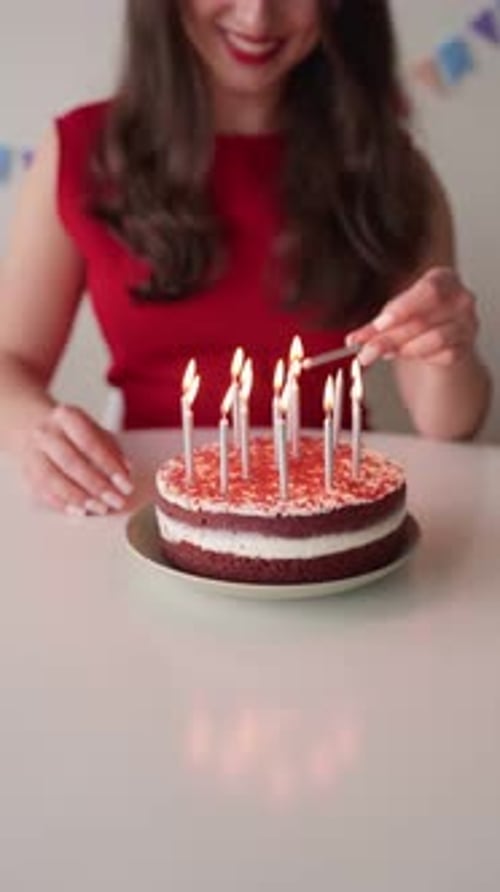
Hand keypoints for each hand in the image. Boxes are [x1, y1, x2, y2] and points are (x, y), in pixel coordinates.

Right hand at [20, 404, 133, 514]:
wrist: (34, 429)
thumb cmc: (71, 433)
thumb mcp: (95, 431)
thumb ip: (112, 449)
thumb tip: (126, 471)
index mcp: (66, 416)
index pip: (89, 441)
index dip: (109, 465)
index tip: (125, 483)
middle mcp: (46, 433)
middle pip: (71, 462)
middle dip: (97, 485)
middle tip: (116, 500)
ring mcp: (33, 454)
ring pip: (53, 479)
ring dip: (80, 498)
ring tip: (100, 508)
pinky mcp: (28, 474)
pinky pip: (43, 492)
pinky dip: (63, 504)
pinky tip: (80, 510)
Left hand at [346, 267, 478, 367]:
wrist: (440, 337)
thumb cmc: (417, 317)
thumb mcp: (396, 313)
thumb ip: (377, 325)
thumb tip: (353, 340)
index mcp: (443, 279)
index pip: (428, 290)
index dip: (403, 308)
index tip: (379, 325)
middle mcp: (461, 299)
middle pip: (424, 319)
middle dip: (390, 338)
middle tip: (366, 352)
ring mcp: (467, 324)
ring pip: (435, 339)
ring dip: (404, 349)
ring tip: (385, 352)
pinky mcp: (466, 347)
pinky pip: (442, 355)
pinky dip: (420, 357)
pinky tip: (406, 354)